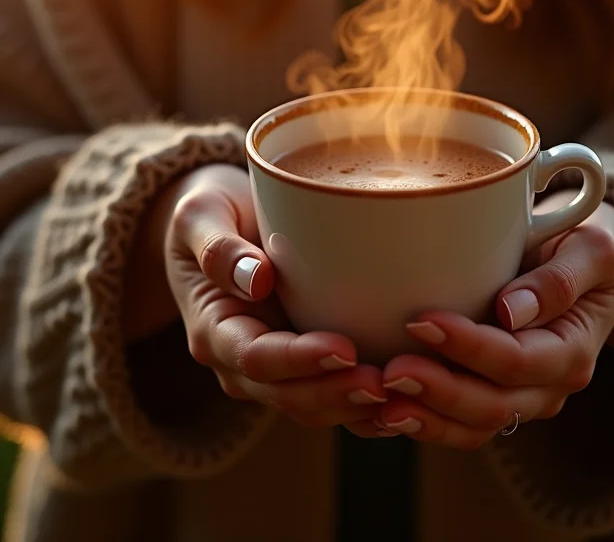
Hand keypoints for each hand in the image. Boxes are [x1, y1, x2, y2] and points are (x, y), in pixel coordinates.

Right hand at [126, 164, 391, 436]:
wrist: (218, 227)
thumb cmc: (211, 213)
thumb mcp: (199, 216)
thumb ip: (218, 249)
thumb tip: (257, 279)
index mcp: (214, 329)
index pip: (255, 357)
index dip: (299, 359)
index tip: (344, 348)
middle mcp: (240, 361)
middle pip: (286, 393)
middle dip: (335, 393)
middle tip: (383, 382)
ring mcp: (272, 369)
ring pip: (312, 406)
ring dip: (355, 407)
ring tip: (403, 398)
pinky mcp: (301, 364)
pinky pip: (331, 396)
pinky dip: (364, 408)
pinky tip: (405, 405)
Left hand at [376, 194, 613, 448]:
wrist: (580, 269)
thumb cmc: (581, 250)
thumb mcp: (591, 251)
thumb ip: (560, 280)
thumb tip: (513, 312)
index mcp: (572, 351)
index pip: (516, 359)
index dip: (469, 347)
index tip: (423, 321)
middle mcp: (548, 386)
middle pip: (491, 405)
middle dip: (439, 391)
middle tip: (391, 371)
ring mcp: (520, 398)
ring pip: (473, 426)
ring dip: (425, 418)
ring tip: (380, 405)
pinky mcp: (492, 396)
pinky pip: (459, 425)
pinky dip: (424, 423)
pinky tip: (384, 412)